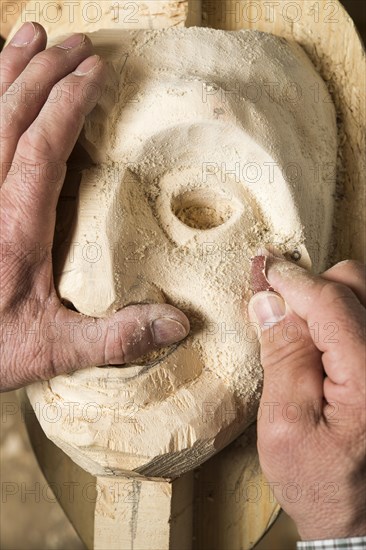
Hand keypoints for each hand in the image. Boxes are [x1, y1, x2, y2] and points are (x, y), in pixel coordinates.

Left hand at [0, 23, 188, 390]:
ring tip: (27, 36)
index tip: (93, 72)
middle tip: (72, 44)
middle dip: (42, 75)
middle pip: (9, 120)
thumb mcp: (52, 351)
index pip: (43, 149)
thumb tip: (177, 323)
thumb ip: (113, 338)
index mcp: (14, 232)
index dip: (68, 105)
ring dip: (4, 73)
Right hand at [248, 253, 364, 539]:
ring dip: (326, 300)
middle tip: (280, 311)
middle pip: (355, 284)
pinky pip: (364, 315)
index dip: (292, 281)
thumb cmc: (321, 482)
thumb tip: (268, 301)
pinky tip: (320, 339)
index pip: (331, 302)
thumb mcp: (285, 425)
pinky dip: (339, 314)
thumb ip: (282, 357)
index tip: (264, 269)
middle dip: (312, 289)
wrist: (360, 515)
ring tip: (300, 330)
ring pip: (363, 293)